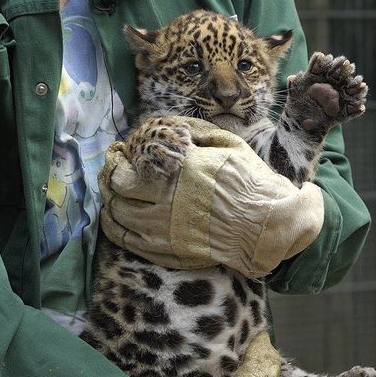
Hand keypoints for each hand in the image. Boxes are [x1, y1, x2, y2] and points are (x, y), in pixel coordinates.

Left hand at [99, 116, 323, 277]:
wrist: (267, 226)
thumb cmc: (251, 183)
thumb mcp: (229, 144)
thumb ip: (195, 131)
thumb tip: (167, 126)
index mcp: (180, 168)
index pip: (130, 162)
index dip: (118, 157)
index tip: (119, 152)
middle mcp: (166, 197)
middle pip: (117, 187)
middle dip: (109, 175)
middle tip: (112, 170)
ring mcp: (163, 227)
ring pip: (117, 213)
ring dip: (109, 200)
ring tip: (112, 193)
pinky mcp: (167, 250)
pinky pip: (126, 241)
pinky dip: (114, 227)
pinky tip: (115, 219)